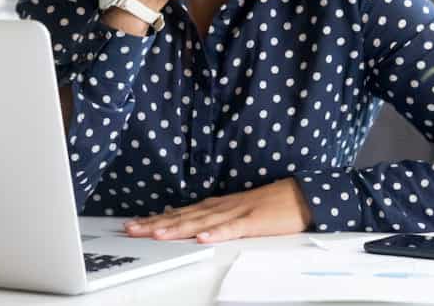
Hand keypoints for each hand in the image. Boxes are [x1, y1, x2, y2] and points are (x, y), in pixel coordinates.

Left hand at [123, 178, 311, 243]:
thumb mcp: (237, 210)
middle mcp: (221, 207)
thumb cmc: (271, 205)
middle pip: (183, 217)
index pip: (180, 213)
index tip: (134, 225)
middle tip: (131, 230)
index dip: (156, 219)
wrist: (301, 195)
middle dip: (156, 224)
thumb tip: (190, 223)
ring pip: (201, 222)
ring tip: (156, 234)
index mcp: (217, 206)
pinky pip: (233, 229)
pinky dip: (216, 233)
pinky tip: (202, 237)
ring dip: (177, 227)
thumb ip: (215, 217)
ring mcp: (237, 213)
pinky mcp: (254, 222)